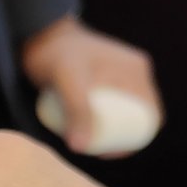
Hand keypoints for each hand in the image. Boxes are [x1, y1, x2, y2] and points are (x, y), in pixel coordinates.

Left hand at [21, 15, 161, 156]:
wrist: (36, 33)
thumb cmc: (52, 54)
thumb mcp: (66, 82)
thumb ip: (77, 110)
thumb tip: (82, 147)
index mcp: (137, 70)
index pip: (150, 115)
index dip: (135, 141)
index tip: (107, 153)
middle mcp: (133, 71)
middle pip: (137, 116)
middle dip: (121, 138)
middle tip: (93, 152)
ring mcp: (120, 73)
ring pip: (123, 111)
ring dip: (111, 129)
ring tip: (86, 143)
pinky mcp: (104, 76)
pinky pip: (111, 103)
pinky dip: (101, 118)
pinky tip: (83, 128)